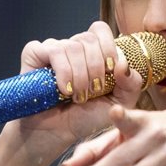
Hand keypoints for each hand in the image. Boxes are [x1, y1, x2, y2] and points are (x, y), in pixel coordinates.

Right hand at [12, 22, 148, 146]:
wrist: (56, 134)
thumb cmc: (85, 118)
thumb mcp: (118, 104)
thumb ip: (131, 84)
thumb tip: (123, 63)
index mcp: (93, 52)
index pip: (100, 30)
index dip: (108, 47)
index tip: (110, 70)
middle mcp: (73, 47)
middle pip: (89, 39)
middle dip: (95, 68)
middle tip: (92, 91)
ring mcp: (53, 50)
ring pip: (72, 46)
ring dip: (79, 75)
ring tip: (76, 96)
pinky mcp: (34, 55)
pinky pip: (51, 50)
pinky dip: (62, 71)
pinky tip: (62, 89)